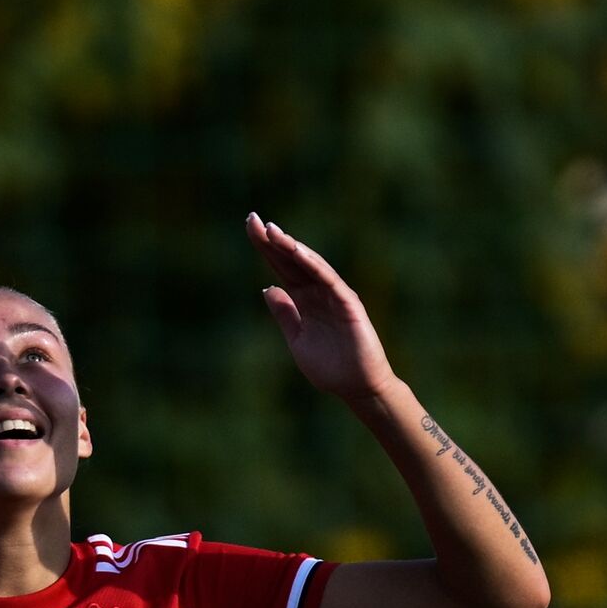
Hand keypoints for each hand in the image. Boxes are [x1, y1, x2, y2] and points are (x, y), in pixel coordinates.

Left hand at [246, 214, 396, 402]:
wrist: (357, 388)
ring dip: (291, 247)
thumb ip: (285, 314)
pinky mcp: (347, 304)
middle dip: (272, 241)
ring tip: (271, 231)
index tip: (249, 227)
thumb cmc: (331, 367)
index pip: (281, 268)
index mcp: (304, 300)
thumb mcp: (297, 340)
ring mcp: (333, 296)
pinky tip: (297, 251)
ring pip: (309, 265)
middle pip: (291, 260)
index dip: (266, 248)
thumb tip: (268, 289)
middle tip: (252, 219)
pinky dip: (313, 264)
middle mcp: (318, 293)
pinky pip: (328, 280)